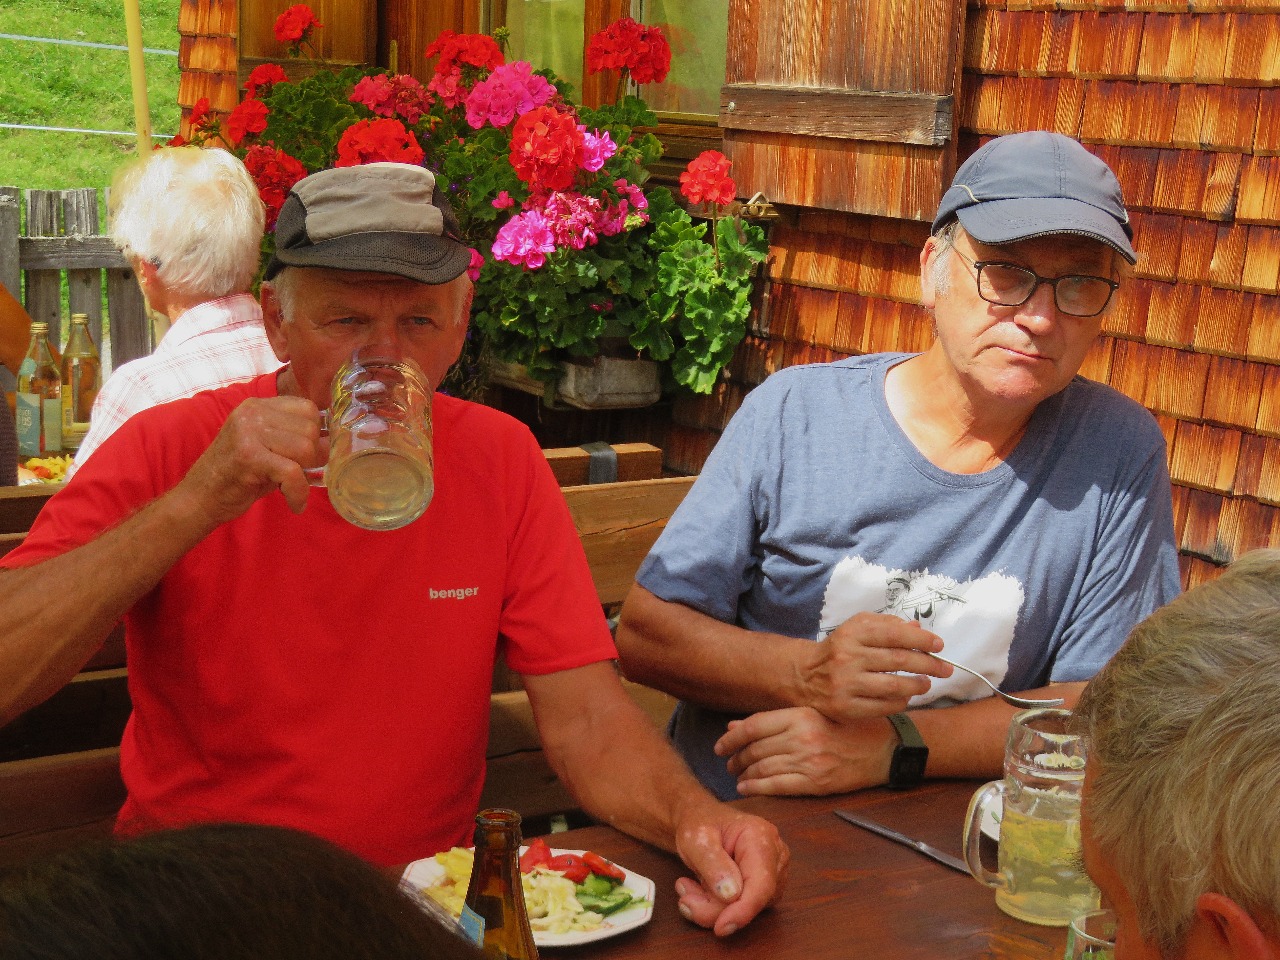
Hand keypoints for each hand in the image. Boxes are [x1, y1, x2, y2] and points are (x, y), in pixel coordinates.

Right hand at [176, 395, 324, 526]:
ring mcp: (248, 432)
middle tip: (297, 475)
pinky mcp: (249, 456)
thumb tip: (338, 440)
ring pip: (305, 449)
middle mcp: (252, 412)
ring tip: (291, 487)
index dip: (316, 434)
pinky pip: (292, 473)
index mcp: (258, 405)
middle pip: (310, 429)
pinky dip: (298, 493)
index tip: (309, 455)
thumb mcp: (267, 447)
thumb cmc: (239, 476)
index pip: (308, 408)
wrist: (200, 498)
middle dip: (312, 457)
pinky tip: (294, 504)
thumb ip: (295, 437)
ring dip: (305, 475)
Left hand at [671, 803, 787, 936]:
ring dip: (712, 907)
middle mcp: (775, 857)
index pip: (762, 883)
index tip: (720, 928)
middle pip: (754, 900)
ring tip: (688, 886)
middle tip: (684, 897)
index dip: (743, 910)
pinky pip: (741, 910)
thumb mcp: (696, 838)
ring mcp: (773, 874)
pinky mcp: (763, 889)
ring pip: (746, 909)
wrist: (700, 821)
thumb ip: (712, 863)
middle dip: (716, 907)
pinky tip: (700, 890)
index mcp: (761, 837)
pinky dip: (716, 907)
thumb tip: (732, 895)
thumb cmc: (700, 823)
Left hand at [715, 707, 896, 795]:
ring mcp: (810, 761)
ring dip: (744, 774)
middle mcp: (803, 737)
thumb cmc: (847, 729)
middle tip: (728, 763)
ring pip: (763, 768)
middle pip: (755, 749)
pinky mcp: (817, 783)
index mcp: (801, 715)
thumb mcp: (811, 716)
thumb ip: (773, 721)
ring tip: (736, 776)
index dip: (731, 738)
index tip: (720, 746)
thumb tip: (735, 727)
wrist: (883, 749)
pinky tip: (746, 788)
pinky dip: (757, 788)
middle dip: (736, 758)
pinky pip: (777, 786)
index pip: (754, 726)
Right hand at [801, 613, 950, 722]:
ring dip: (918, 685)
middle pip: (899, 660)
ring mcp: (846, 685)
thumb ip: (886, 624)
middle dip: (929, 664)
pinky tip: (906, 696)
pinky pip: (884, 707)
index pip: (894, 634)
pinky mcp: (846, 708)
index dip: (921, 639)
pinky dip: (901, 702)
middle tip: (946, 668)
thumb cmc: (838, 649)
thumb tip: (918, 628)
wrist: (803, 677)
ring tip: (927, 683)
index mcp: (852, 634)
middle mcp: (847, 657)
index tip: (939, 645)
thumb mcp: (856, 628)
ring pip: (894, 686)